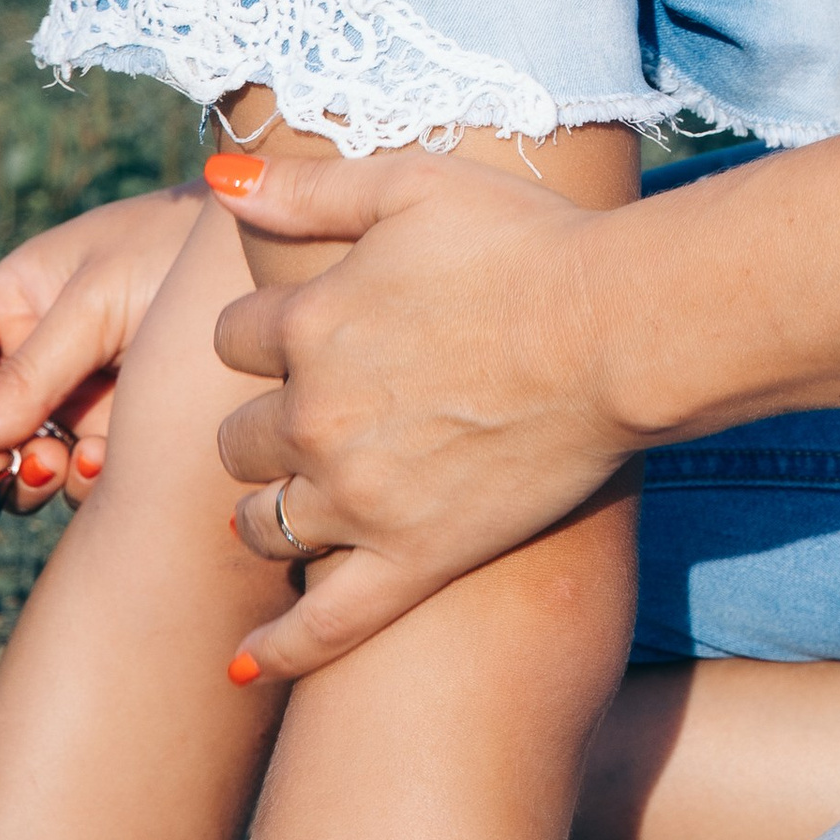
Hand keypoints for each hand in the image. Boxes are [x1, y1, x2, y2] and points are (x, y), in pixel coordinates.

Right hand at [0, 182, 201, 512]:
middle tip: (13, 466)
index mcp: (15, 301)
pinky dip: (83, 480)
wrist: (275, 258)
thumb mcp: (98, 300)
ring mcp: (78, 395)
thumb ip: (29, 371)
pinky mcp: (122, 429)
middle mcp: (37, 352)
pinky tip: (108, 459)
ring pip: (20, 464)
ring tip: (68, 459)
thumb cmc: (181, 249)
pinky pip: (77, 477)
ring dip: (33, 477)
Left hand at [205, 146, 630, 684]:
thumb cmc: (530, 241)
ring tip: (296, 500)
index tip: (305, 329)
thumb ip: (309, 185)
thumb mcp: (415, 185)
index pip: (231, 337)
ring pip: (259, 522)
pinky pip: (321, 626)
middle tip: (318, 411)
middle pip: (237, 436)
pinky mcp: (411, 562)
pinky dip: (274, 650)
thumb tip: (218, 177)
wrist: (621, 331)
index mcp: (308, 323)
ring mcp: (358, 500)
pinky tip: (242, 662)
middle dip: (267, 420)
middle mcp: (314, 417)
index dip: (266, 330)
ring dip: (266, 508)